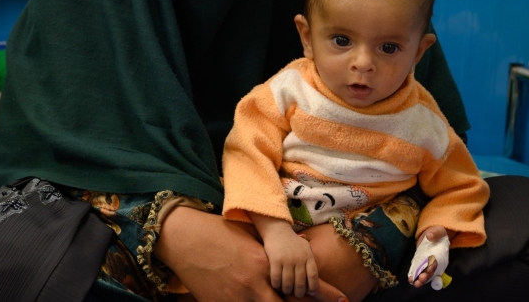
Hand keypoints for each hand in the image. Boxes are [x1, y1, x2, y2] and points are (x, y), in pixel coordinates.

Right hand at [154, 207, 345, 301]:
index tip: (343, 299)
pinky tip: (253, 300)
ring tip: (283, 299)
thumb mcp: (251, 240)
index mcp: (264, 265)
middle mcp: (254, 287)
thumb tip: (287, 268)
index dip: (324, 294)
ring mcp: (237, 301)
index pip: (300, 287)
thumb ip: (269, 257)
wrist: (185, 238)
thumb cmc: (219, 233)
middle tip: (316, 300)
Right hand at [251, 214, 317, 297]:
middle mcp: (298, 258)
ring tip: (286, 289)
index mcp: (308, 256)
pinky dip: (276, 284)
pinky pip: (276, 279)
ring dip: (287, 290)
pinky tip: (276, 284)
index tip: (310, 292)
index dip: (313, 287)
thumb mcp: (305, 247)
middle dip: (298, 292)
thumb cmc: (293, 241)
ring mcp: (287, 259)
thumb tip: (314, 279)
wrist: (278, 229)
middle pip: (300, 283)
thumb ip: (310, 261)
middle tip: (296, 293)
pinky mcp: (275, 260)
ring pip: (288, 283)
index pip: (313, 276)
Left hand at [409, 226, 450, 288]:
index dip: (432, 267)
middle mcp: (434, 261)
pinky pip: (417, 267)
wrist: (432, 231)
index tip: (428, 270)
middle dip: (425, 276)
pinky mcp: (420, 259)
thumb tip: (429, 236)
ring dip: (419, 278)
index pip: (436, 263)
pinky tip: (410, 279)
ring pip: (423, 272)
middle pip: (430, 271)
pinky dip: (414, 273)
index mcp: (440, 255)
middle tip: (419, 281)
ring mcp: (426, 261)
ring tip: (414, 283)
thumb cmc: (438, 231)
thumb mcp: (439, 230)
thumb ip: (435, 233)